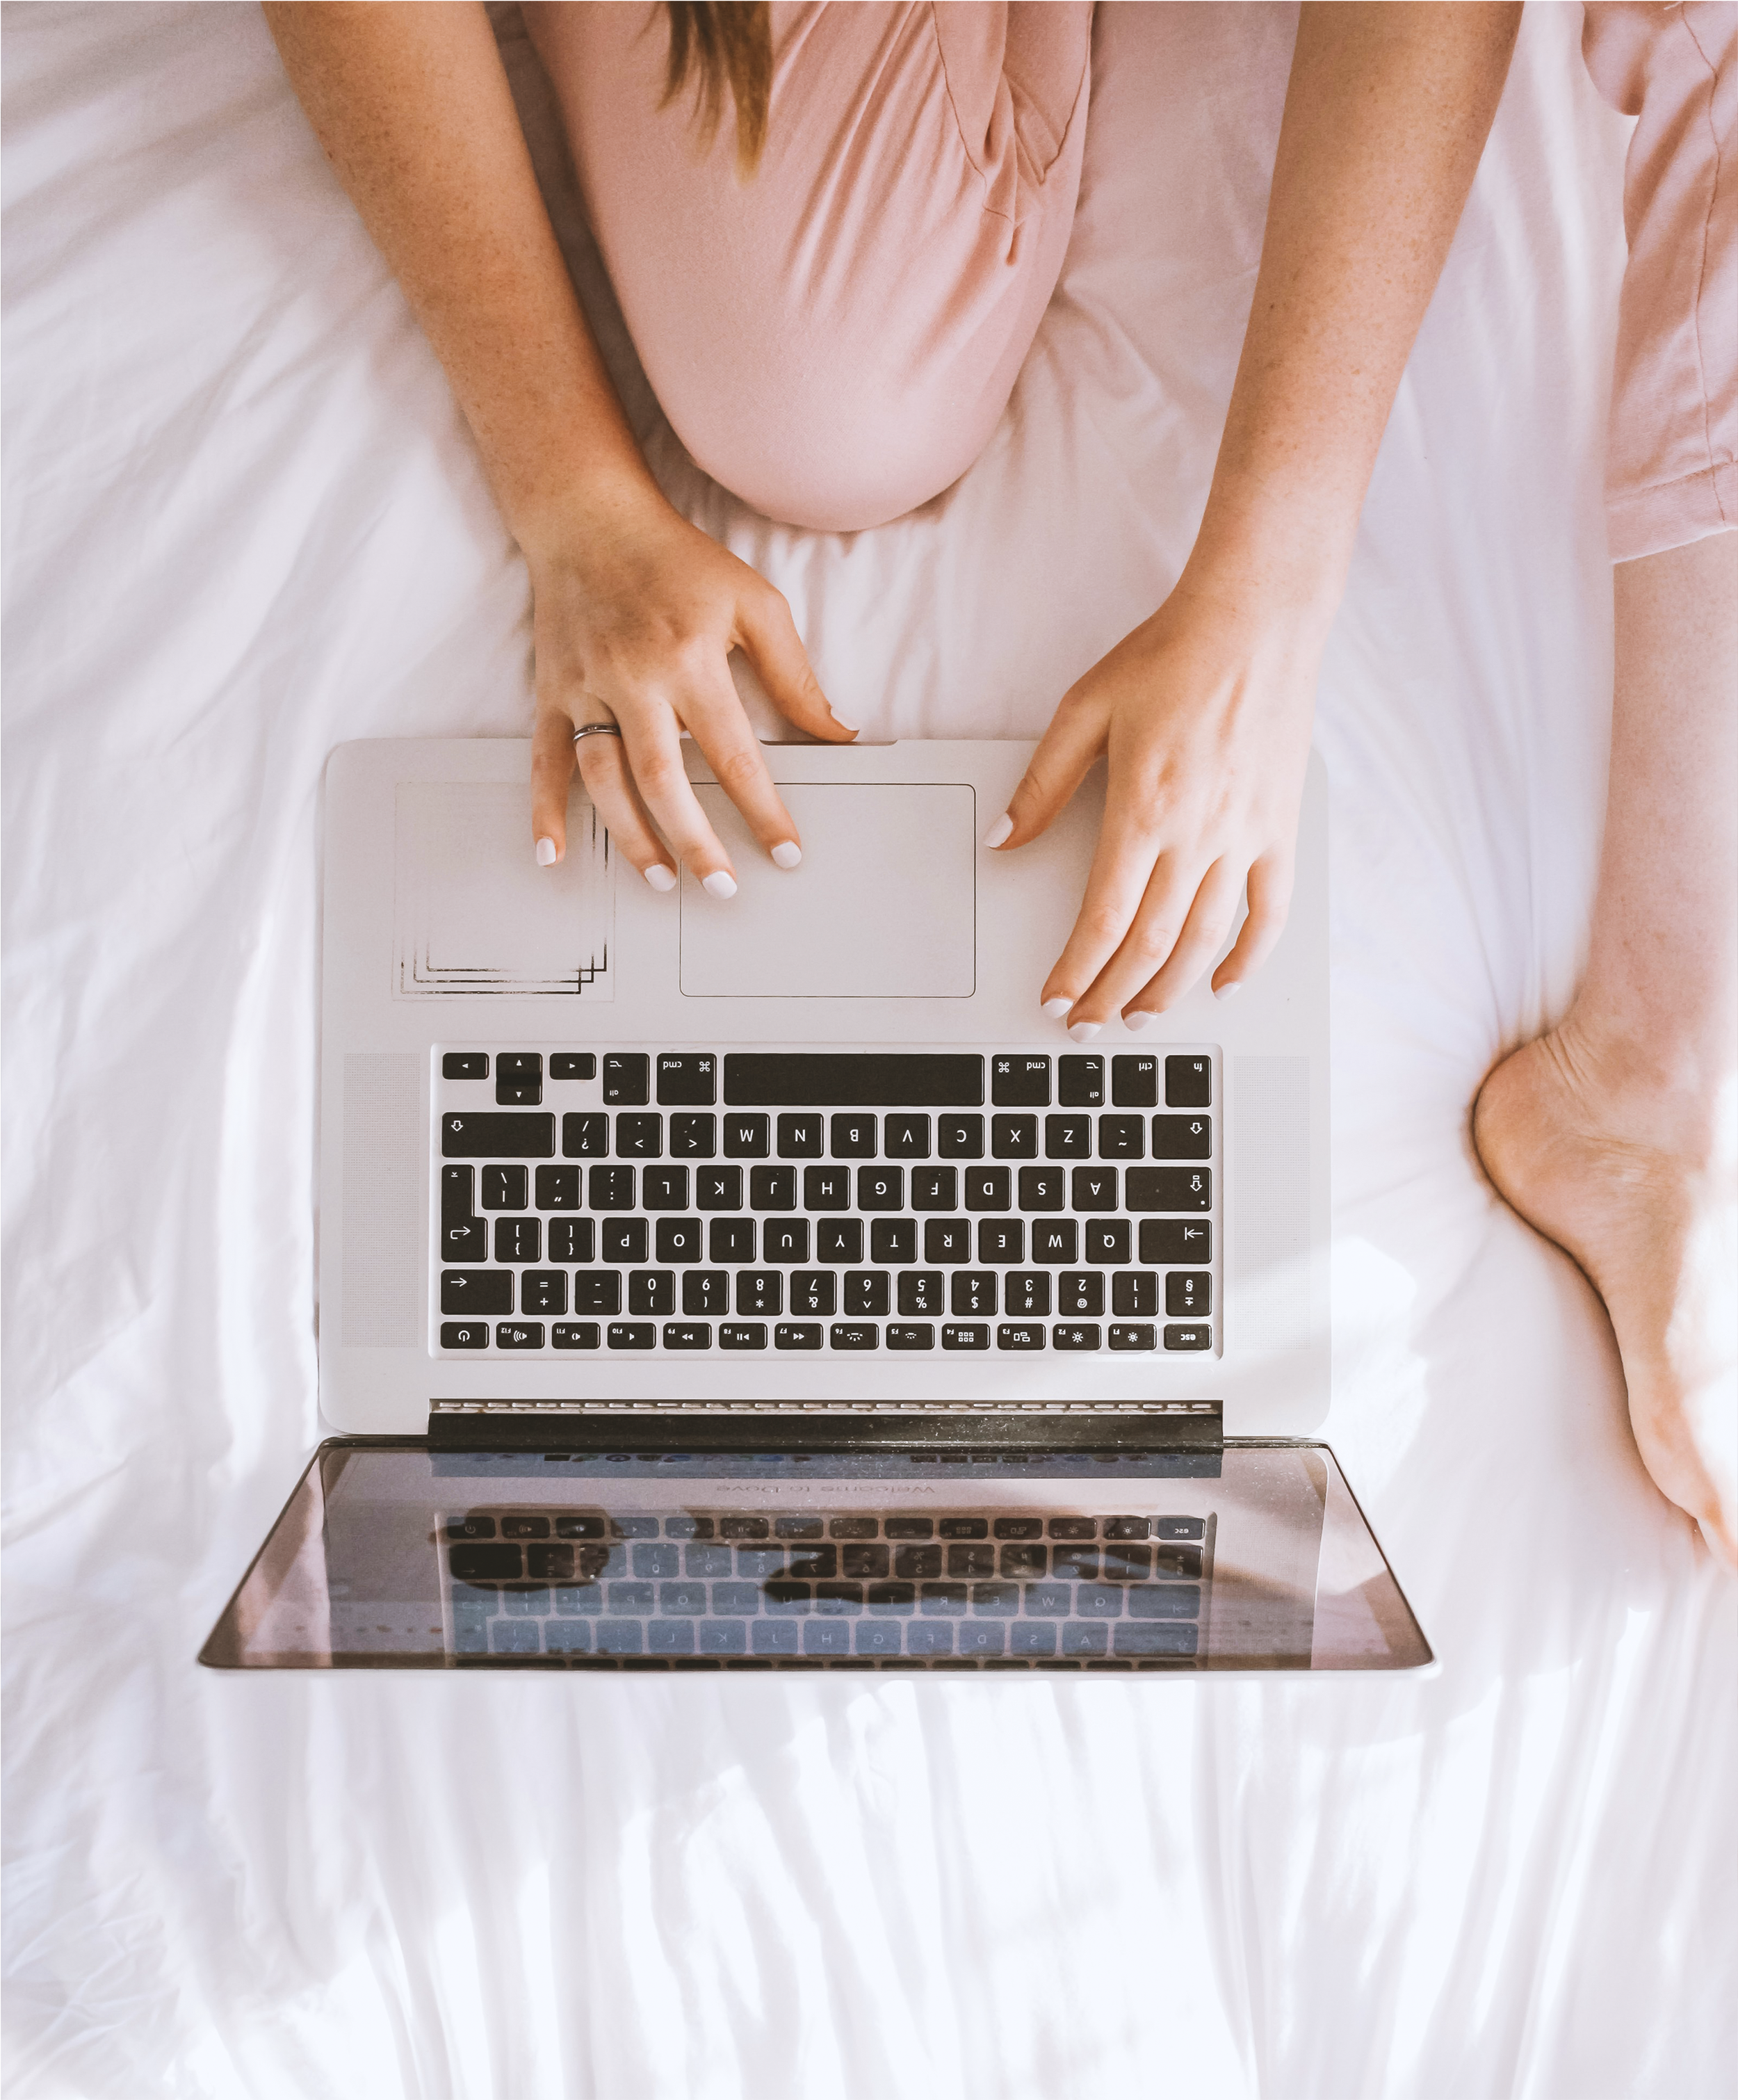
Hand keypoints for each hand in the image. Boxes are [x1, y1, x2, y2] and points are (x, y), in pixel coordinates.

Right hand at [527, 488, 854, 891]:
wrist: (590, 517)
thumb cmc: (679, 561)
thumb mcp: (755, 603)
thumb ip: (795, 676)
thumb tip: (837, 735)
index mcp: (691, 659)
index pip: (734, 755)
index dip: (763, 810)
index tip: (785, 853)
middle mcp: (634, 679)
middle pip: (664, 780)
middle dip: (696, 842)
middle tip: (724, 888)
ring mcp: (586, 688)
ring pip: (605, 778)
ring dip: (631, 837)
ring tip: (663, 880)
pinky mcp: (552, 691)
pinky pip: (544, 759)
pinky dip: (544, 809)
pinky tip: (554, 853)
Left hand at [989, 572, 1323, 1031]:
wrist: (1254, 621)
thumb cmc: (1170, 657)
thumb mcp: (1084, 710)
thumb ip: (1043, 784)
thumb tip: (1005, 840)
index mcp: (1142, 810)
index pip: (1104, 918)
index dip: (1078, 970)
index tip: (1057, 1000)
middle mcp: (1196, 834)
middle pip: (1151, 943)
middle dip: (1114, 994)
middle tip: (1088, 1024)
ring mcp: (1244, 836)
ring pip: (1206, 938)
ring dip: (1171, 989)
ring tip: (1141, 1018)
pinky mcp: (1280, 829)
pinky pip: (1270, 910)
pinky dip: (1250, 955)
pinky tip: (1225, 984)